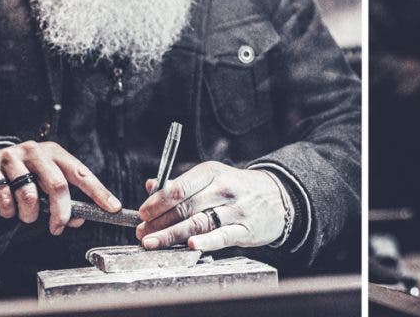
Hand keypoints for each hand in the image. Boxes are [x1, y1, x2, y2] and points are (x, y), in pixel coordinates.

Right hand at [0, 141, 120, 234]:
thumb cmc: (25, 174)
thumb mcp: (46, 180)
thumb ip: (64, 198)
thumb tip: (78, 220)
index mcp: (55, 153)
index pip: (81, 173)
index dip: (98, 192)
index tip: (112, 208)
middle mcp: (35, 151)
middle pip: (57, 185)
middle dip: (60, 212)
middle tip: (57, 228)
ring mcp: (11, 157)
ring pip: (29, 195)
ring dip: (29, 214)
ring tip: (27, 216)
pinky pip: (3, 197)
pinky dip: (7, 210)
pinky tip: (7, 209)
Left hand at [136, 161, 284, 251]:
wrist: (277, 196)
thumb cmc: (237, 188)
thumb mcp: (212, 177)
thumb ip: (181, 183)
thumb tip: (151, 186)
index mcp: (212, 173)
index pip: (179, 188)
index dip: (157, 203)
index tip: (142, 214)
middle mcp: (223, 189)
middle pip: (185, 208)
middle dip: (159, 223)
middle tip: (141, 233)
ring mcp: (235, 210)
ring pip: (198, 223)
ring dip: (171, 235)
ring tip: (151, 243)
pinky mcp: (245, 229)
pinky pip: (223, 236)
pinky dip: (206, 242)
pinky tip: (190, 246)